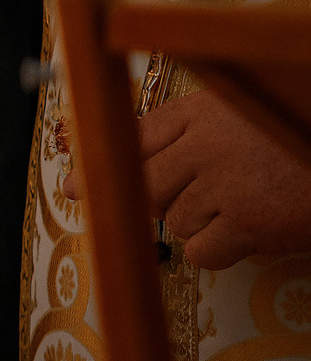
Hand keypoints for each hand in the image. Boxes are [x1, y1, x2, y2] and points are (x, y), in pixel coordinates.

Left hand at [63, 87, 310, 270]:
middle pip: (143, 184)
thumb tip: (141, 164)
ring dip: (203, 225)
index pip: (133, 136)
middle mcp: (206, 142)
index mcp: (205, 108)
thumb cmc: (299, 132)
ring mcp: (224, 182)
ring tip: (249, 206)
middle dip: (157, 201)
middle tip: (189, 205)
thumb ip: (199, 130)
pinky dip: (221, 252)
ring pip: (174, 222)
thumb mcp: (248, 111)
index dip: (100, 162)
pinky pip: (201, 252)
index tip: (71, 183)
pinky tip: (252, 234)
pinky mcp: (247, 221)